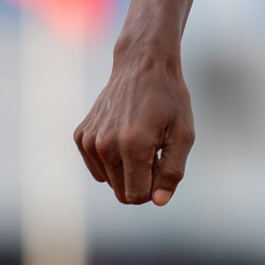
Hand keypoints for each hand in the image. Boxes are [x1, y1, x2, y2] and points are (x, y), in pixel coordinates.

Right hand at [74, 45, 194, 205]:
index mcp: (133, 146)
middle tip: (156, 151)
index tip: (163, 164)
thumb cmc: (169, 99)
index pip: (136, 196)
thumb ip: (173, 171)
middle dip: (141, 180)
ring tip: (142, 139)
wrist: (143, 64)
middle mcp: (105, 146)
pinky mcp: (80, 136)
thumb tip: (159, 201)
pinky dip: (112, 159)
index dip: (153, 188)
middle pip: (121, 192)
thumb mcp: (184, 133)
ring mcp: (89, 141)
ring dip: (126, 169)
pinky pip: (97, 167)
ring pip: (108, 181)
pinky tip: (124, 134)